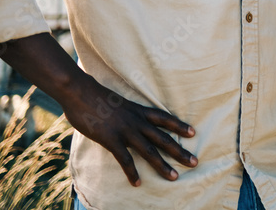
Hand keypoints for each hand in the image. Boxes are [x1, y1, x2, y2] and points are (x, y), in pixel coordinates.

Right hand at [59, 75, 197, 186]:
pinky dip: (132, 172)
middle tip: (195, 162)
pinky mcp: (111, 139)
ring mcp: (125, 130)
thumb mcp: (118, 102)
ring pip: (149, 151)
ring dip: (163, 165)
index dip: (179, 126)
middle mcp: (136, 120)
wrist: (80, 92)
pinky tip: (138, 183)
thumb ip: (126, 113)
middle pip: (163, 138)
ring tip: (175, 177)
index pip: (165, 118)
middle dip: (180, 151)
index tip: (193, 133)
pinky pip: (125, 159)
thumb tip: (127, 119)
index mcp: (139, 110)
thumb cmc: (96, 96)